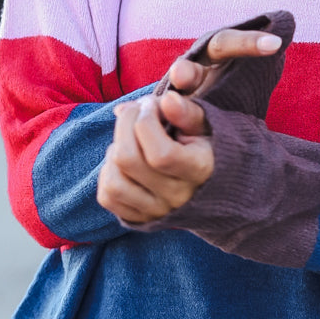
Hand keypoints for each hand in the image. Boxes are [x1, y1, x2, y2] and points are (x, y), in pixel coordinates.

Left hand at [96, 26, 281, 223]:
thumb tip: (167, 100)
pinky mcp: (140, 218)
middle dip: (124, 124)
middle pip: (127, 160)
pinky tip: (124, 162)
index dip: (144, 120)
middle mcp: (178, 197)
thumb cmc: (205, 144)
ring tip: (131, 140)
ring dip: (114, 151)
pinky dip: (108, 173)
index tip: (151, 105)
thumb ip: (187, 111)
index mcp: (200, 172)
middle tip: (135, 113)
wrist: (212, 181)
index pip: (159, 153)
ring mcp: (157, 211)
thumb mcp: (204, 124)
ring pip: (113, 181)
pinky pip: (107, 197)